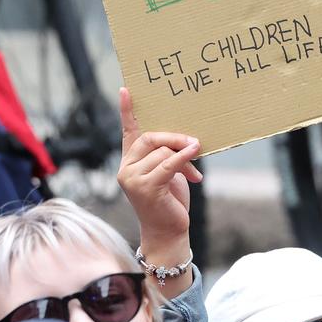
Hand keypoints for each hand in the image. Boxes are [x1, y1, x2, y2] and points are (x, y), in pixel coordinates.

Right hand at [117, 87, 201, 242]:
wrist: (168, 232)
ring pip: (162, 151)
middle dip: (175, 137)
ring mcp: (132, 178)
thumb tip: (189, 140)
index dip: (127, 110)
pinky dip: (183, 158)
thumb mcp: (169, 172)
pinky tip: (194, 153)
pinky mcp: (144, 187)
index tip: (126, 89)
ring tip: (196, 171)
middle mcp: (125, 168)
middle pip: (150, 137)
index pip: (128, 131)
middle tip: (195, 142)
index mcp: (130, 161)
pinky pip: (168, 164)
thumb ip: (170, 155)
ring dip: (184, 156)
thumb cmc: (170, 201)